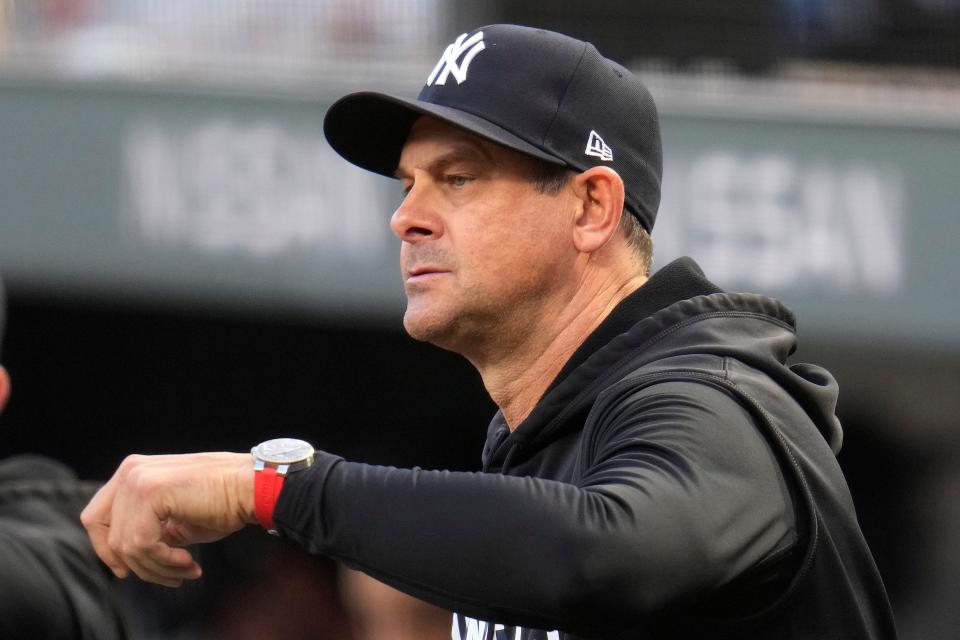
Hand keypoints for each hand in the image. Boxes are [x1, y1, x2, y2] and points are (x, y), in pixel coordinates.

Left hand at [81, 452, 255, 586]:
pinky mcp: (149, 492)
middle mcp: (131, 471)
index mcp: (134, 473)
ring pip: (126, 545)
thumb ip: (147, 529)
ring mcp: (137, 479)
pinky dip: (165, 562)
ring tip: (186, 571)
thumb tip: (127, 560)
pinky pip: (142, 544)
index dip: (106, 551)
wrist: (252, 488)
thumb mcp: (174, 519)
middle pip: (103, 532)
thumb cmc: (223, 502)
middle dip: (132, 563)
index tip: (128, 571)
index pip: (96, 518)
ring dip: (157, 568)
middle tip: (163, 576)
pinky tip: (189, 562)